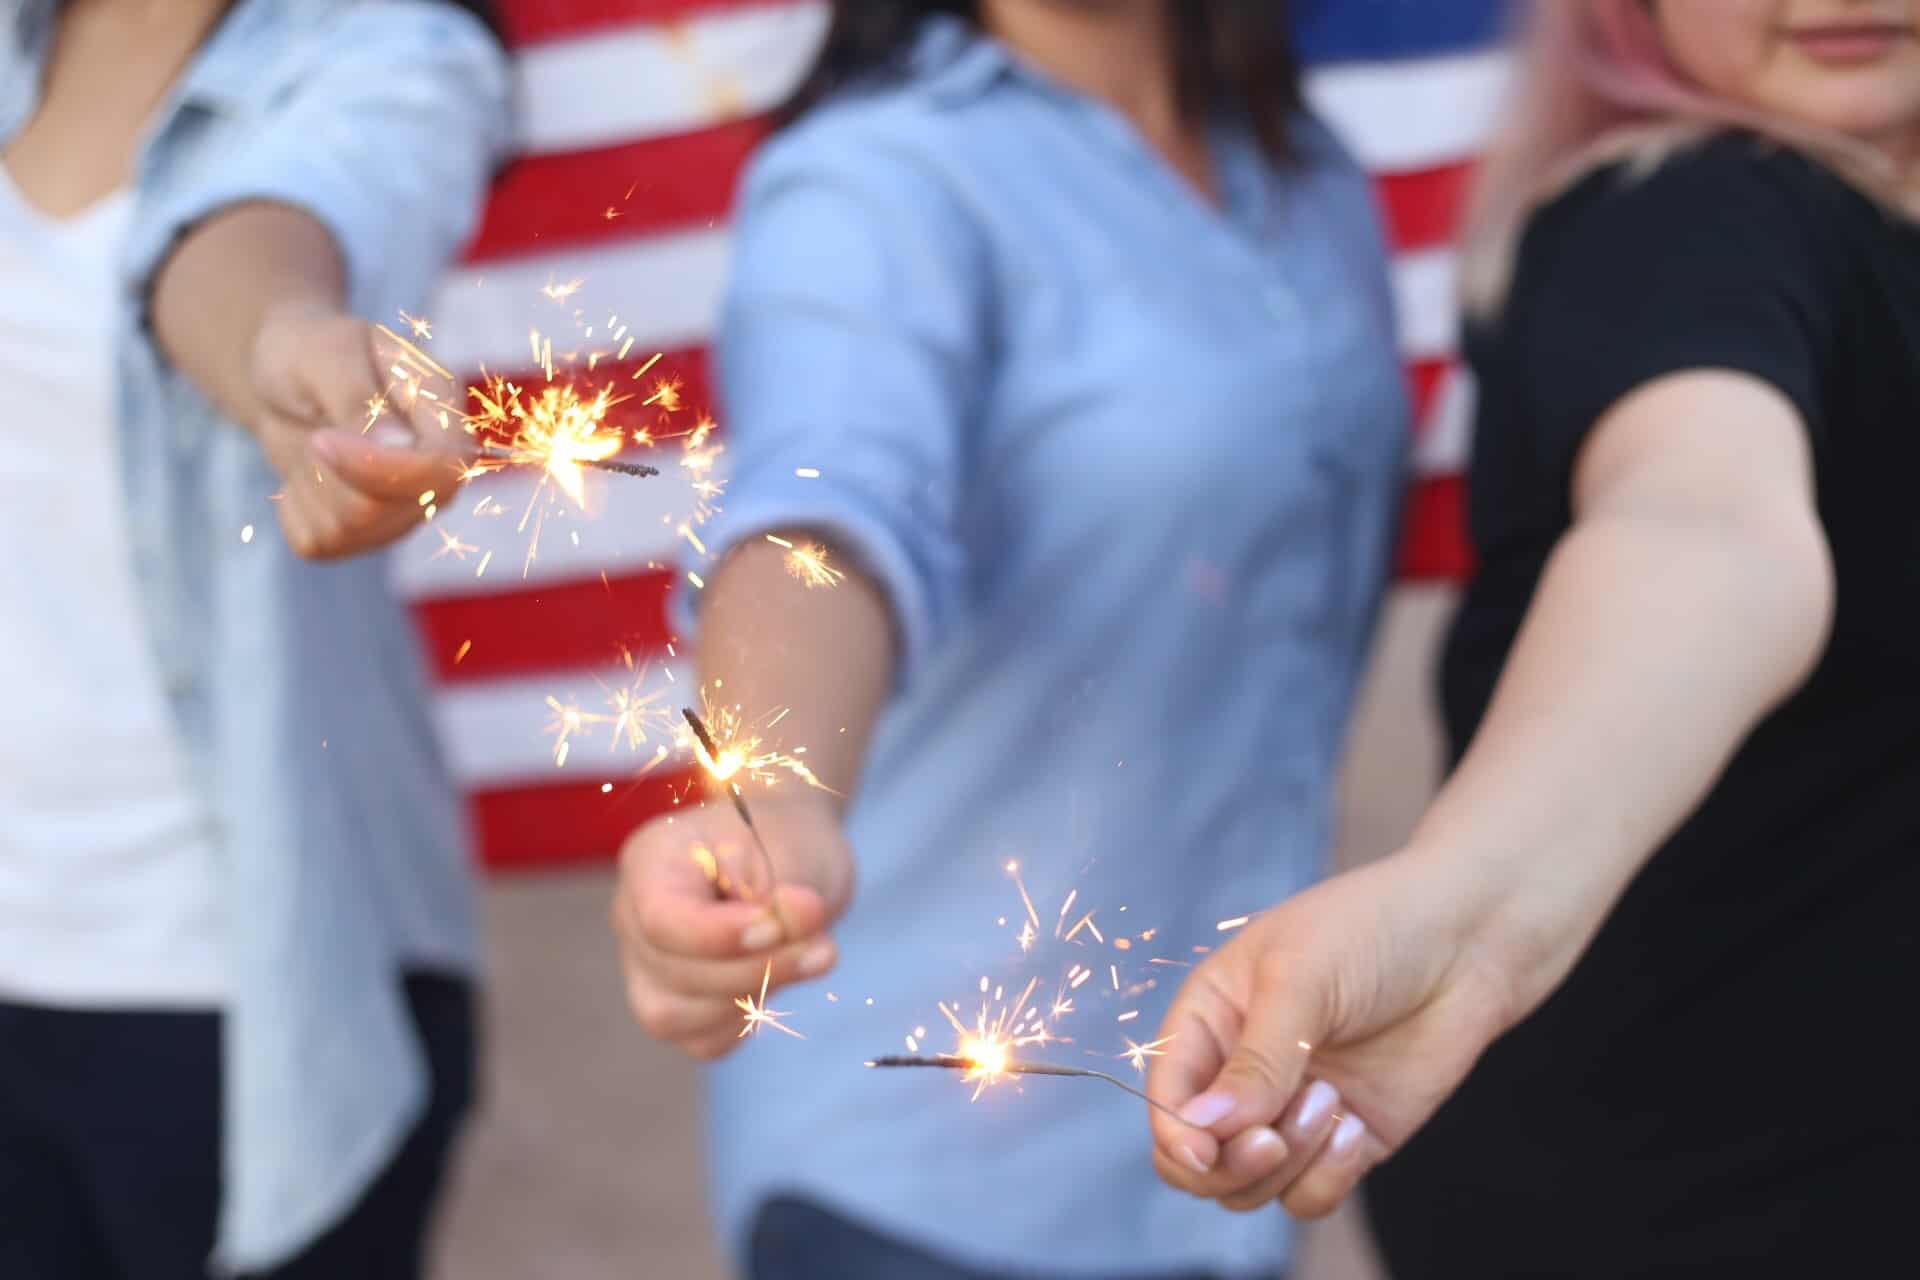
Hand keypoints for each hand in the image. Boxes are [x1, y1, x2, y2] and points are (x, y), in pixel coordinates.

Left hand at [248, 301, 474, 558]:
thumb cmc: (309, 351)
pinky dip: (294, 507)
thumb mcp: (323, 354)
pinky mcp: (363, 535)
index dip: (380, 467)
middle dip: (330, 472)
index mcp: (444, 412)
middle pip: (387, 508)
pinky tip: (307, 471)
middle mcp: (437, 471)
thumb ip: (358, 395)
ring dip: (309, 483)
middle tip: (313, 430)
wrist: (285, 379)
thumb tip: (399, 445)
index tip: (320, 439)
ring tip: (314, 443)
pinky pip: (319, 542)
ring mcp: (405, 509)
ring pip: (349, 529)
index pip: (442, 467)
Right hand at [611, 791, 854, 1060]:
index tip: (779, 926)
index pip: (662, 919)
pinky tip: (780, 979)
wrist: (785, 854)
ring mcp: (643, 967)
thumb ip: (790, 889)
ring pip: (677, 1018)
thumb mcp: (795, 849)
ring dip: (755, 998)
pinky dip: (749, 1020)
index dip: (721, 937)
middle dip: (757, 969)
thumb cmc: (783, 841)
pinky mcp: (674, 1007)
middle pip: (673, 972)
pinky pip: (703, 1040)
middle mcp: (631, 917)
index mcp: (652, 859)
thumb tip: (797, 920)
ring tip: (812, 956)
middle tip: (823, 947)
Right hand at [1147, 854, 1528, 1218]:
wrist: (1470, 938)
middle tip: (1273, 1138)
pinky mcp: (1345, 1139)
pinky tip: (1356, 1128)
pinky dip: (1327, 1179)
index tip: (1207, 1150)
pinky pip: (1309, 1196)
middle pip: (1199, 1160)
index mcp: (1210, 1020)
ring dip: (1289, 1163)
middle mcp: (1242, 1072)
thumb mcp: (1300, 979)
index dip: (1177, 1134)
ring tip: (1334, 1104)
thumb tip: (1203, 1127)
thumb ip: (1254, 1060)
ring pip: (1252, 1187)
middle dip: (1231, 1163)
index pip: (1168, 1097)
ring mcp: (1292, 1110)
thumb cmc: (1372, 930)